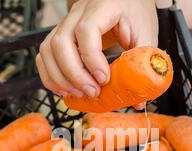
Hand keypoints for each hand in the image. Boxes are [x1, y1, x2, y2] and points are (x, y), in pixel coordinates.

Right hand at [36, 0, 157, 106]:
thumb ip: (142, 63)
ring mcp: (66, 23)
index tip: (104, 79)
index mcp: (103, 6)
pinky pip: (44, 56)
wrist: (127, 1)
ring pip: (48, 50)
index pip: (86, 30)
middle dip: (74, 74)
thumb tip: (138, 100)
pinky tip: (66, 89)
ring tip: (80, 93)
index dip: (92, 59)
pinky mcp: (60, 34)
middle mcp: (79, 12)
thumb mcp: (146, 34)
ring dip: (60, 78)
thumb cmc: (136, 13)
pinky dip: (51, 76)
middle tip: (92, 92)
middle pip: (61, 42)